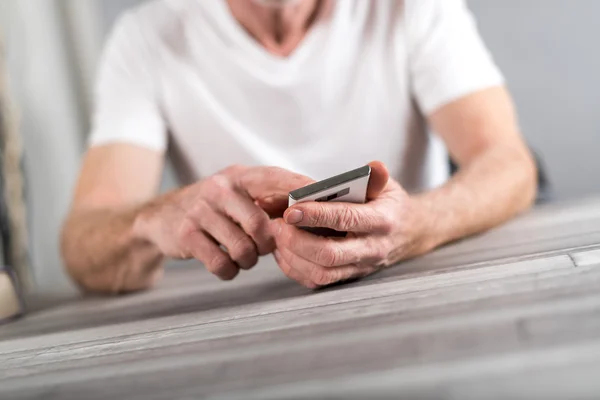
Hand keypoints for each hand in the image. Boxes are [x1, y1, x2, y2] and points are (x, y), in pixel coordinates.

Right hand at [135, 165, 312, 279]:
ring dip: (249, 260)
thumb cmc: (215, 208)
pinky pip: (221, 264)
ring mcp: (200, 211)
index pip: (276, 178)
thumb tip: (315, 211)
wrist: (161, 216)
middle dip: (268, 244)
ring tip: (245, 255)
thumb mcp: (238, 192)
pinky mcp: (186, 235)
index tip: (321, 204)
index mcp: (239, 176)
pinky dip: (229, 271)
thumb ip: (269, 197)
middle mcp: (219, 188)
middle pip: (261, 225)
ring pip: (243, 249)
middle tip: (265, 247)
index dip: (300, 191)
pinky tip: (227, 264)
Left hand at [272, 161, 425, 287]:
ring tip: (277, 236)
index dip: (316, 215)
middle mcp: (372, 249)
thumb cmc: (390, 205)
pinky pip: (319, 281)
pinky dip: (296, 269)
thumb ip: (377, 177)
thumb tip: (374, 166)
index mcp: (382, 222)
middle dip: (297, 241)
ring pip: (321, 273)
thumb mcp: (388, 186)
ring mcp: (361, 267)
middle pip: (329, 254)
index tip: (291, 209)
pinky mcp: (350, 276)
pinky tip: (284, 251)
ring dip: (293, 257)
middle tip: (277, 225)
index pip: (346, 219)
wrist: (411, 233)